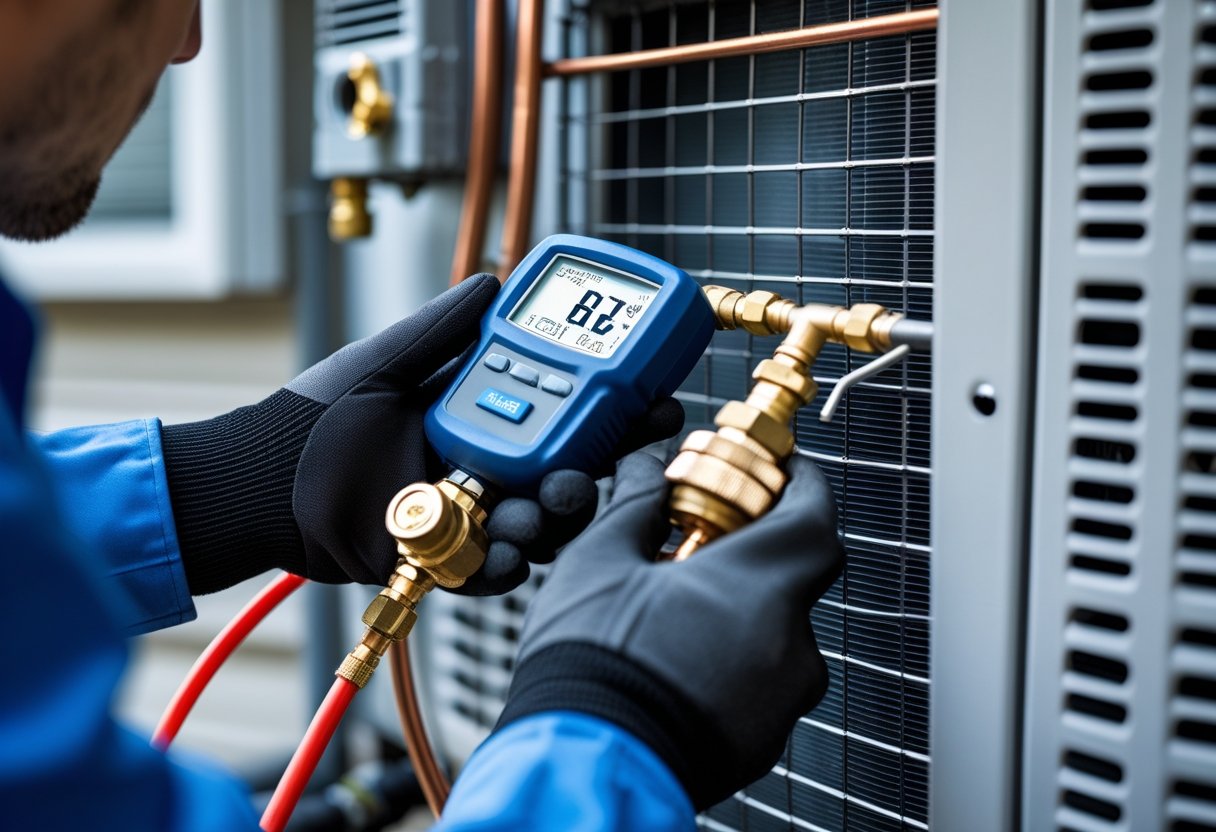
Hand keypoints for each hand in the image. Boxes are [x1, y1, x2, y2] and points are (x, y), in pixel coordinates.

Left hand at [161, 275, 684, 594]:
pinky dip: (507, 566)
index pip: (562, 413)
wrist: (261, 478)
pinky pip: (490, 570)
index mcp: (477, 416)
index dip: (608, 412)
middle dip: (591, 475)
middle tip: (599, 469)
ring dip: (553, 521)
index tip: (646, 404)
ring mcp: (465, 514)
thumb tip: (492, 280)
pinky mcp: (442, 558)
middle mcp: (480, 465)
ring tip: (543, 511)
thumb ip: (441, 327)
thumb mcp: (384, 360)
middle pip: (561, 474)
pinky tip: (512, 552)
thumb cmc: (315, 416)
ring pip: (536, 524)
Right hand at [494, 451, 843, 809]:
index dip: (804, 486)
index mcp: (756, 585)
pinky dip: (733, 662)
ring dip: (741, 613)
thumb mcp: (600, 561)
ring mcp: (781, 699)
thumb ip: (636, 505)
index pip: (814, 517)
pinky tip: (680, 661)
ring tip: (679, 610)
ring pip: (778, 634)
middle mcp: (787, 642)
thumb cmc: (590, 663)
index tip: (783, 471)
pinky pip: (763, 684)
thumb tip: (647, 469)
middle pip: (794, 577)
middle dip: (756, 553)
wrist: (583, 764)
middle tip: (710, 540)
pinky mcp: (762, 741)